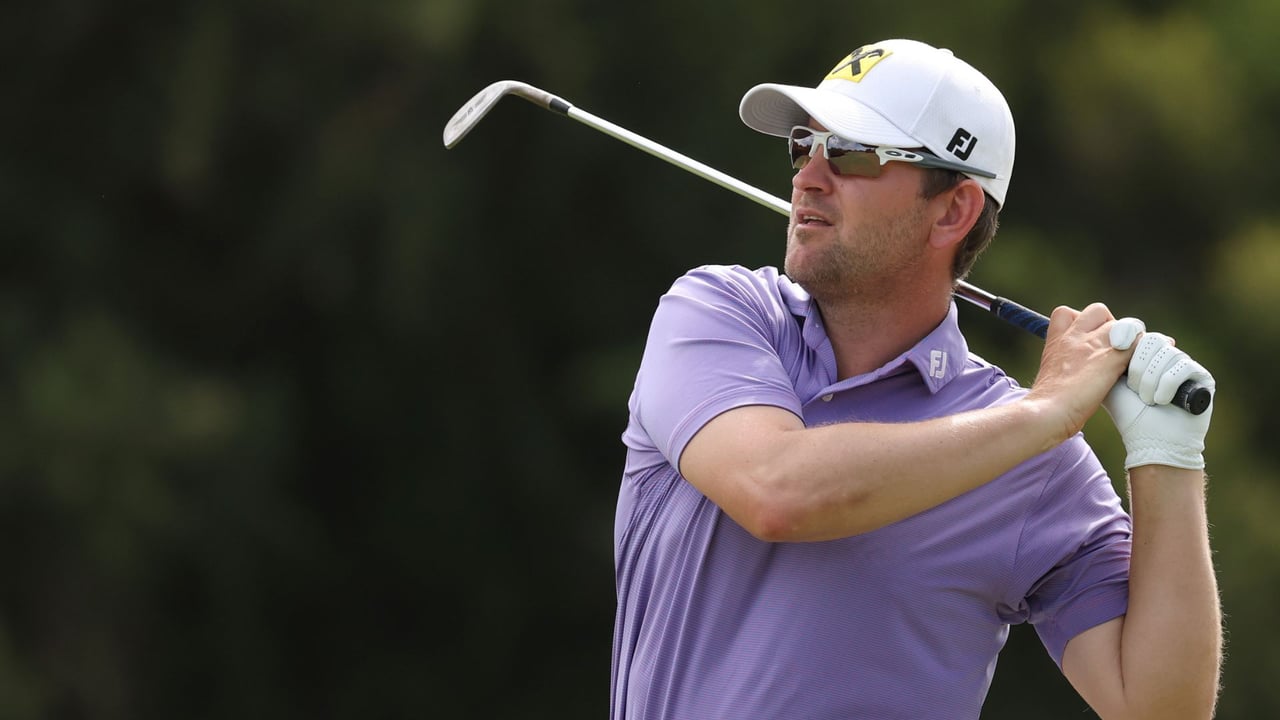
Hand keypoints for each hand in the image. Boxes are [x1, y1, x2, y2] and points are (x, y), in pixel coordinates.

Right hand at [1030, 304, 1133, 439]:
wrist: (1049, 411)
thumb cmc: (1048, 402)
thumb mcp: (1050, 375)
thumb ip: (1064, 363)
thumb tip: (1074, 369)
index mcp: (1057, 341)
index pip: (1066, 313)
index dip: (1079, 321)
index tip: (1085, 338)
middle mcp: (1075, 337)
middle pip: (1098, 311)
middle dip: (1109, 325)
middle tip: (1113, 348)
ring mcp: (1093, 346)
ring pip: (1123, 325)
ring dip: (1130, 339)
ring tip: (1129, 360)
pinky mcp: (1112, 359)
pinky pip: (1138, 342)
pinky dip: (1142, 352)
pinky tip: (1138, 369)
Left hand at [1102, 320, 1214, 469]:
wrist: (1150, 441)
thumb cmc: (1128, 414)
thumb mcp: (1109, 381)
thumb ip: (1105, 357)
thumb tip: (1100, 334)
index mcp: (1145, 355)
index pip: (1138, 333)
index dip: (1128, 339)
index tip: (1117, 349)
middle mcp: (1166, 356)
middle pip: (1152, 340)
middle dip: (1139, 367)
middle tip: (1134, 389)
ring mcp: (1186, 365)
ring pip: (1167, 353)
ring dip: (1151, 380)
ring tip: (1147, 400)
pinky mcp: (1202, 377)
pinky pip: (1184, 366)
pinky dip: (1167, 384)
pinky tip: (1161, 400)